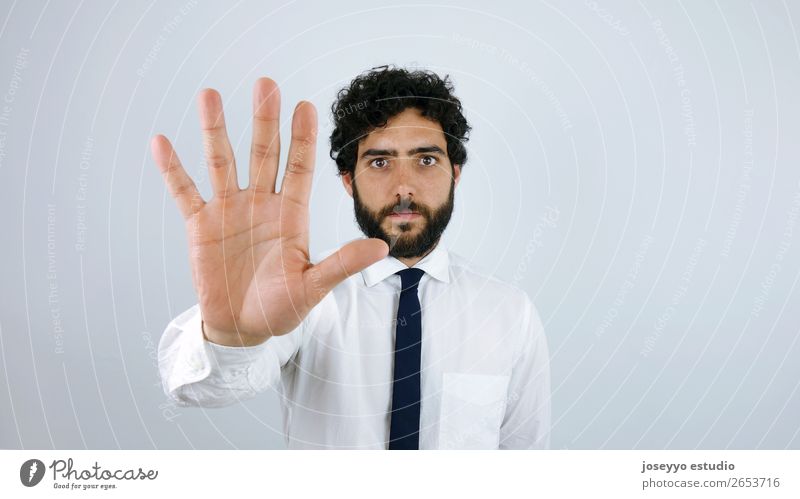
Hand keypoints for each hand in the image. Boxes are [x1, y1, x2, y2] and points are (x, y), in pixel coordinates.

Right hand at [151, 78, 387, 345]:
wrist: (242, 328)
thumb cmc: (282, 308)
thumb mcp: (313, 286)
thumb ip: (342, 264)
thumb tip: (382, 247)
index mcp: (291, 213)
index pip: (300, 167)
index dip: (302, 138)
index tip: (305, 106)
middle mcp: (261, 203)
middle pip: (264, 154)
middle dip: (265, 120)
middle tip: (266, 84)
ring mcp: (229, 210)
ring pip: (222, 162)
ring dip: (215, 130)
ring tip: (210, 95)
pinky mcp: (200, 225)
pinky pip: (184, 192)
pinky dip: (173, 169)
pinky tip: (161, 142)